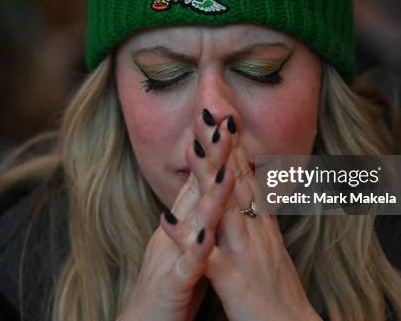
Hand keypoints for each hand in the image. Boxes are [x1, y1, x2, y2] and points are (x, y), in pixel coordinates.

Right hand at [119, 121, 236, 320]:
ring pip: (192, 221)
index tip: (227, 116)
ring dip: (207, 194)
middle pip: (195, 187)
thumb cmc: (172, 283)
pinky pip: (186, 264)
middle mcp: (176, 230)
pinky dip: (195, 246)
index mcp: (185, 220)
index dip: (214, 146)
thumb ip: (198, 211)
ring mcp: (173, 255)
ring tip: (223, 169)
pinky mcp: (172, 284)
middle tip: (223, 121)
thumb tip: (214, 182)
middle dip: (211, 155)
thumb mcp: (189, 240)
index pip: (201, 176)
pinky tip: (207, 234)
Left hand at [163, 112, 320, 319]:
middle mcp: (255, 230)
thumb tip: (251, 190)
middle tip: (209, 108)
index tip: (222, 113)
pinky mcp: (233, 281)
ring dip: (209, 175)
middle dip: (223, 144)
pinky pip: (207, 257)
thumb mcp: (270, 246)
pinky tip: (165, 218)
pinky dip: (188, 237)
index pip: (246, 175)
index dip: (233, 143)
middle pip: (236, 180)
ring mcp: (245, 253)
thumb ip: (259, 217)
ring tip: (192, 144)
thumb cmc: (276, 291)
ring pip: (225, 207)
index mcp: (261, 223)